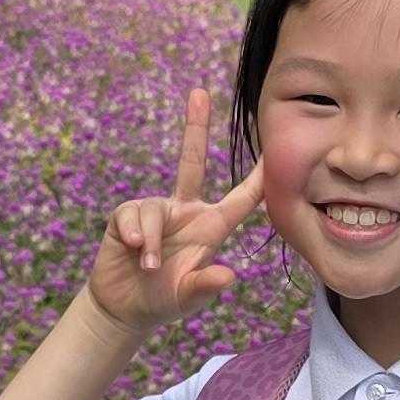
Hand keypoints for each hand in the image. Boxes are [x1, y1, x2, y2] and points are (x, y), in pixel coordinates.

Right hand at [87, 89, 267, 328]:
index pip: (242, 198)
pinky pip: (131, 214)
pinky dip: (134, 233)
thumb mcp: (188, 297)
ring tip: (147, 265)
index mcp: (210, 227)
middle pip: (191, 162)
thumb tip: (229, 276)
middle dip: (195, 127)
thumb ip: (206, 286)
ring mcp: (156, 211)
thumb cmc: (164, 300)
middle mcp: (185, 211)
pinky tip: (132, 250)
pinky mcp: (127, 216)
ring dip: (150, 238)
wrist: (125, 307)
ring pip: (153, 207)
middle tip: (199, 92)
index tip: (274, 150)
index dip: (259, 176)